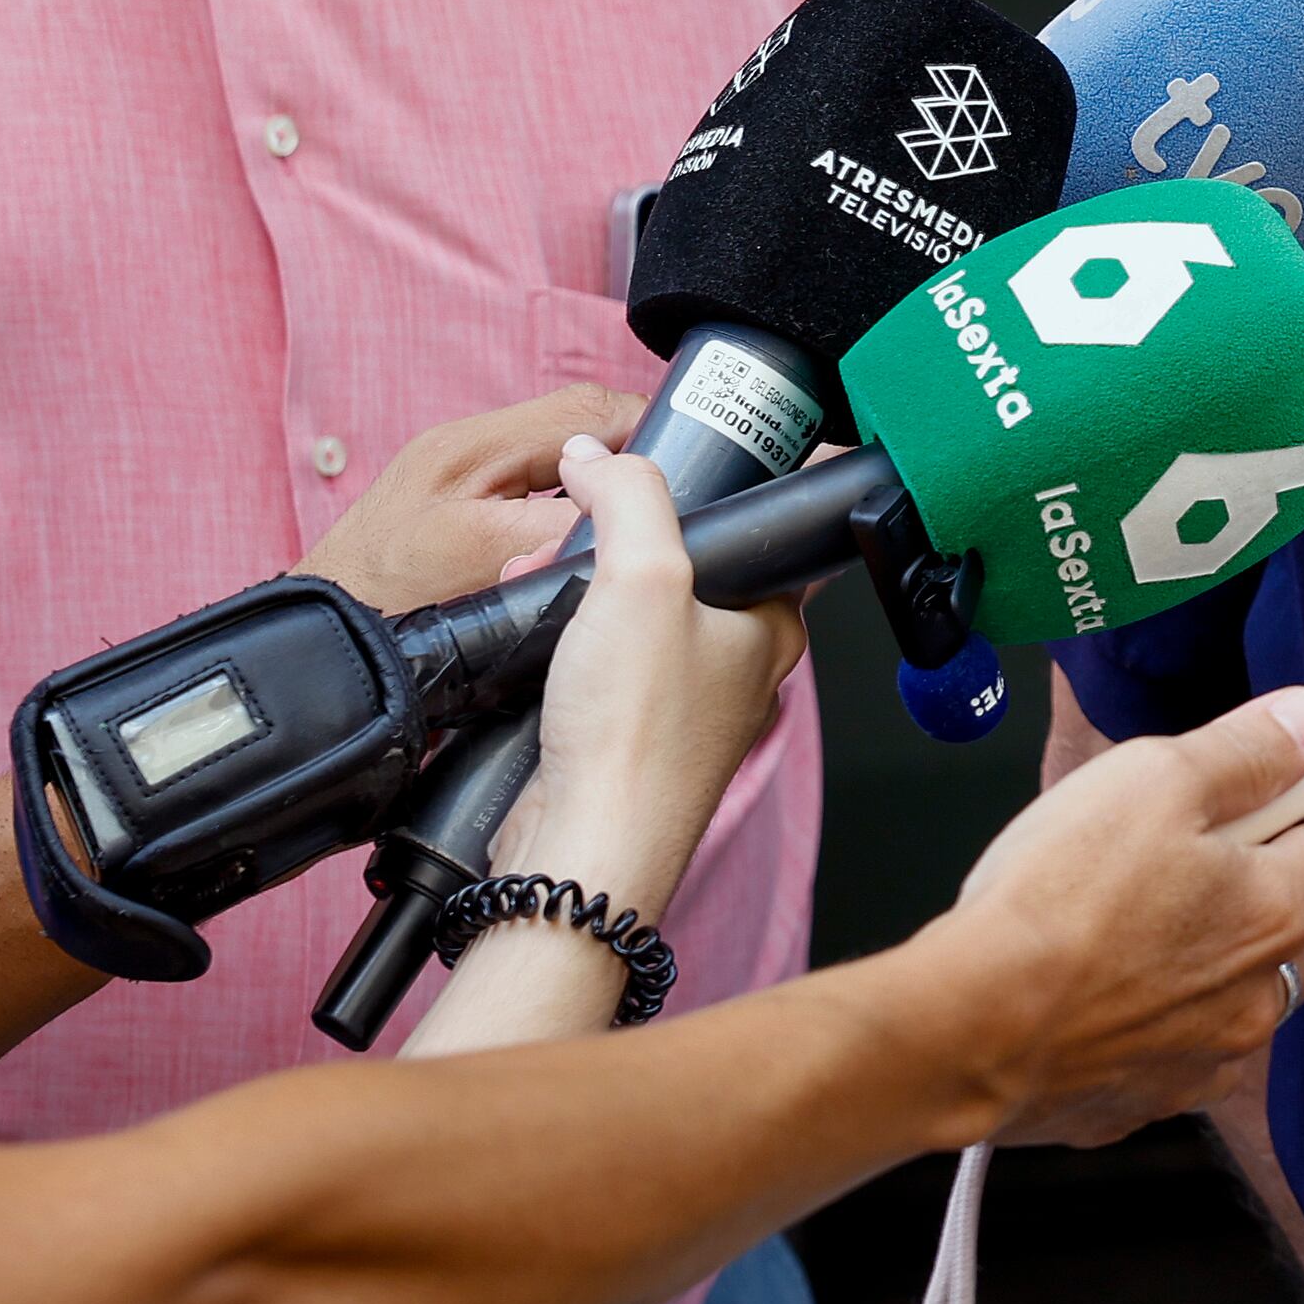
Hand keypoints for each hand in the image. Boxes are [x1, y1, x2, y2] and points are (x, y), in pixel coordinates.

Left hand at [292, 387, 637, 614]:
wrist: (320, 646)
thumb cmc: (382, 605)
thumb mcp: (483, 565)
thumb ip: (561, 529)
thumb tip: (626, 519)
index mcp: (475, 446)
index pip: (591, 408)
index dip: (649, 432)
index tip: (688, 475)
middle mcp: (468, 445)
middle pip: (582, 422)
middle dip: (631, 454)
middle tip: (668, 502)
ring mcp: (462, 472)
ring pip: (563, 452)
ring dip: (602, 478)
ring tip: (633, 523)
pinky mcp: (459, 502)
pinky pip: (539, 481)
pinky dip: (571, 500)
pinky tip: (583, 540)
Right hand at [484, 439, 808, 920]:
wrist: (581, 848)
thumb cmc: (637, 737)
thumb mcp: (642, 577)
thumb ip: (628, 497)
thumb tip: (598, 455)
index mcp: (771, 626)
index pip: (762, 534)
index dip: (707, 496)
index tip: (659, 473)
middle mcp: (735, 667)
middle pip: (680, 568)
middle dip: (612, 541)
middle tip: (572, 534)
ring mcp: (681, 706)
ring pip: (631, 615)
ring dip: (577, 589)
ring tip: (536, 579)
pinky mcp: (627, 738)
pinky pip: (598, 665)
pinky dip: (561, 640)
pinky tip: (531, 634)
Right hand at [925, 691, 1303, 1147]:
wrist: (964, 1035)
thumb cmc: (1054, 903)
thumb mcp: (1155, 780)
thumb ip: (1246, 751)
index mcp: (1277, 908)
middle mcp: (1259, 995)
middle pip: (1295, 917)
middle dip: (1264, 874)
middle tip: (1193, 837)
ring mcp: (1204, 1059)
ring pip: (1234, 986)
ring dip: (1205, 950)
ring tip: (1123, 913)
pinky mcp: (1144, 1100)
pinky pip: (1172, 1044)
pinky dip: (1150, 1012)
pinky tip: (1092, 983)